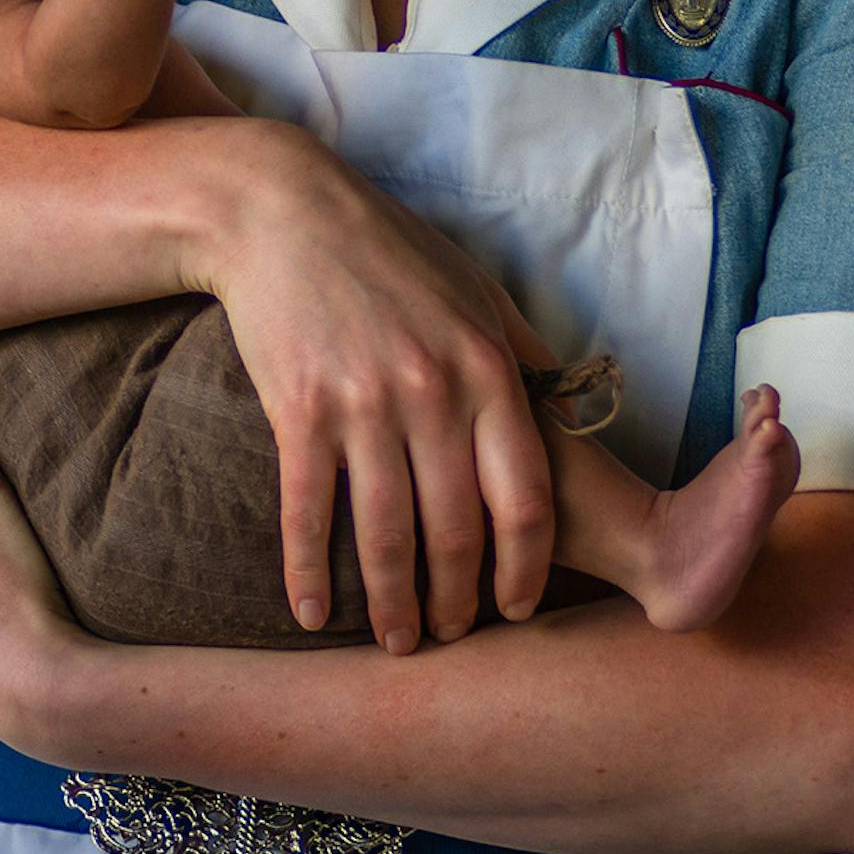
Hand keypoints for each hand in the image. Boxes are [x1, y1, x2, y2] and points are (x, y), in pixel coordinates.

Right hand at [205, 127, 553, 655]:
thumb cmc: (390, 251)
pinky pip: (306, 516)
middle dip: (457, 603)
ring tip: (395, 641)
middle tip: (449, 639)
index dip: (525, 569)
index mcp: (488, 368)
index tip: (517, 608)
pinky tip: (312, 615)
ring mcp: (363, 405)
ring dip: (391, 606)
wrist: (284, 211)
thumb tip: (568, 417)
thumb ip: (520, 360)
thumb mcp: (475, 293)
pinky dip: (308, 575)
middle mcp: (433, 393)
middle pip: (456, 533)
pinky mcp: (299, 411)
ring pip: (385, 538)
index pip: (525, 499)